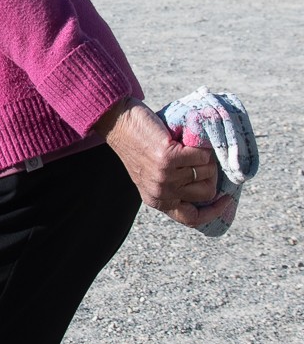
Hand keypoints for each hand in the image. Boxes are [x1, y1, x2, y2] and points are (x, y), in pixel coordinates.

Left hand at [95, 98, 236, 230]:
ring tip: (187, 147)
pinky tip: (186, 140)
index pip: (192, 219)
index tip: (225, 199)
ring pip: (207, 171)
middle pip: (207, 192)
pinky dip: (200, 145)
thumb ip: (173, 186)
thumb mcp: (152, 175)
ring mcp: (165, 176)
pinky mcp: (169, 158)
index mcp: (158, 201)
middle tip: (199, 159)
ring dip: (204, 156)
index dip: (213, 212)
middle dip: (210, 174)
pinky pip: (202, 155)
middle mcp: (162, 193)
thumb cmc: (139, 146)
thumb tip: (210, 188)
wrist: (119, 124)